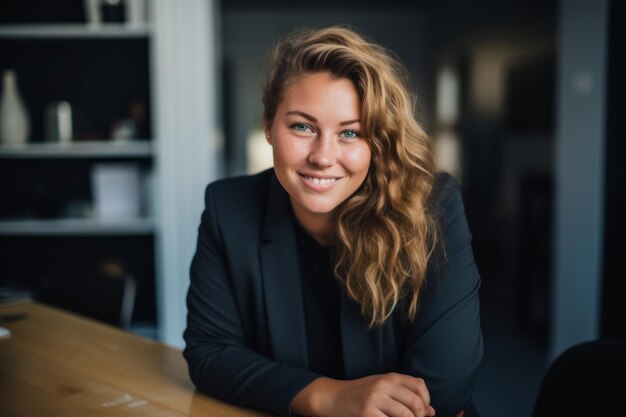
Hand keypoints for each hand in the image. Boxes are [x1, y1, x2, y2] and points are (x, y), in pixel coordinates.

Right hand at [292, 372, 435, 416]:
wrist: (332, 398)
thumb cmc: (360, 394)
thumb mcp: (382, 386)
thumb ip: (405, 393)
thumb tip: (432, 411)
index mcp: (389, 377)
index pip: (419, 386)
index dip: (426, 402)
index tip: (423, 412)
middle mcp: (383, 386)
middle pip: (415, 403)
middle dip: (420, 416)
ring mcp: (375, 400)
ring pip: (405, 416)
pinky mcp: (367, 414)